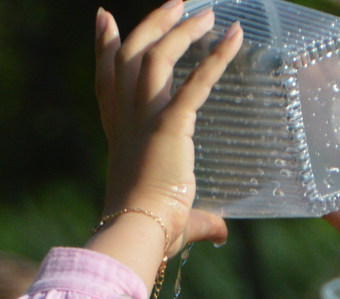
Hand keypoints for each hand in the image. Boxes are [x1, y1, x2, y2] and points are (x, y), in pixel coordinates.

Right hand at [91, 1, 242, 269]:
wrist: (137, 234)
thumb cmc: (149, 233)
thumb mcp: (175, 219)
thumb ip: (200, 221)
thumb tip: (219, 233)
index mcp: (120, 136)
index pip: (107, 81)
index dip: (105, 47)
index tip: (104, 19)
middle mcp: (127, 121)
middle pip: (130, 57)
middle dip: (151, 25)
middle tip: (175, 4)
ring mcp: (145, 120)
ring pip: (154, 56)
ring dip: (180, 30)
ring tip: (205, 13)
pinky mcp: (169, 125)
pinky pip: (194, 82)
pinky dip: (216, 56)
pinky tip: (235, 36)